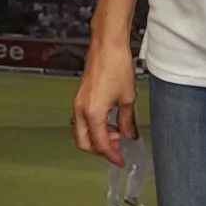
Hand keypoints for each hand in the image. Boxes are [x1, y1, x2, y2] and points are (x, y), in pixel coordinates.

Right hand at [72, 39, 138, 166]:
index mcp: (93, 113)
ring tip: (116, 131)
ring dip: (97, 136)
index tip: (120, 160)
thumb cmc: (116, 65)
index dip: (111, 155)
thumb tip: (127, 133)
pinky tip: (109, 120)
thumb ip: (127, 121)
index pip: (100, 144)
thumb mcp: (127, 98)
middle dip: (100, 149)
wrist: (107, 45)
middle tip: (117, 146)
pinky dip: (94, 125)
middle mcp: (81, 109)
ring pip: (81, 131)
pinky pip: (82, 119)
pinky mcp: (80, 96)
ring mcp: (78, 102)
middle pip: (84, 142)